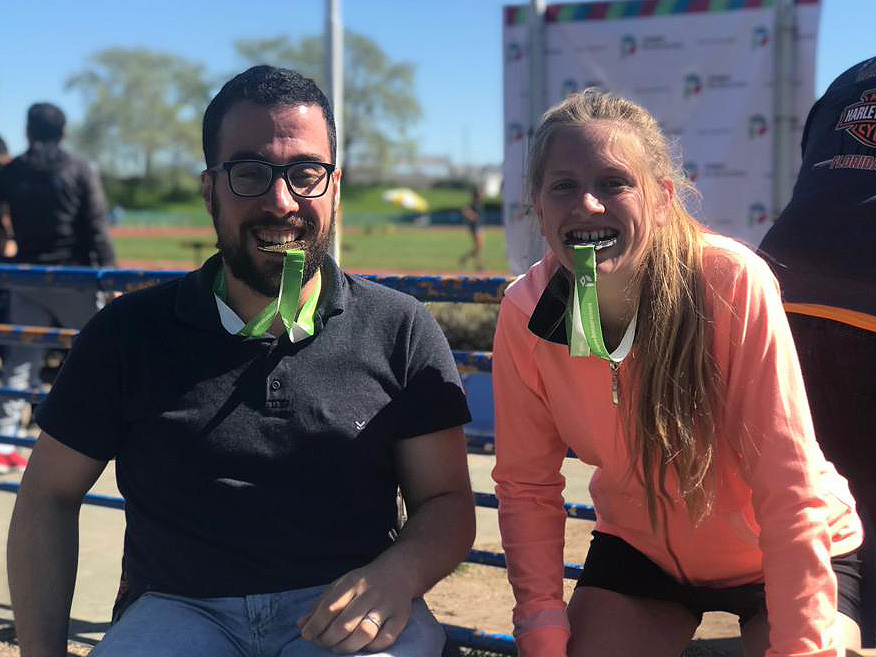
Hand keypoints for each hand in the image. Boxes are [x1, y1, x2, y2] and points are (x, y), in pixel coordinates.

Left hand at [297, 562, 414, 652]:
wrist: (399, 571)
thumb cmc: (363, 582)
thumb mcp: (340, 585)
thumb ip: (321, 604)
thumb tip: (301, 625)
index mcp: (353, 582)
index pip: (329, 607)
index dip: (315, 625)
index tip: (307, 635)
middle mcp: (370, 593)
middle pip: (344, 624)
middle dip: (328, 639)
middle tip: (323, 642)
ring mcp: (387, 606)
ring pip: (364, 633)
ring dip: (346, 646)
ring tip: (338, 647)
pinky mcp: (400, 617)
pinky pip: (385, 639)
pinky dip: (370, 647)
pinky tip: (361, 645)